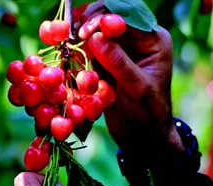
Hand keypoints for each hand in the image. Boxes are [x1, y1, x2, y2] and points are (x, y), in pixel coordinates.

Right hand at [77, 2, 184, 161]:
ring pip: (94, 35)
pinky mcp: (103, 65)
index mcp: (152, 41)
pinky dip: (77, 54)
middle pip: (108, 20)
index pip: (126, 17)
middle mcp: (135, 42)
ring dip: (80, 40)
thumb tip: (95, 37)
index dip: (104, 18)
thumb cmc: (147, 113)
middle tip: (71, 36)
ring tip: (66, 46)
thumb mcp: (137, 87)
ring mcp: (118, 53)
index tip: (84, 31)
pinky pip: (87, 52)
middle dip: (88, 25)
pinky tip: (70, 58)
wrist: (141, 136)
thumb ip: (118, 61)